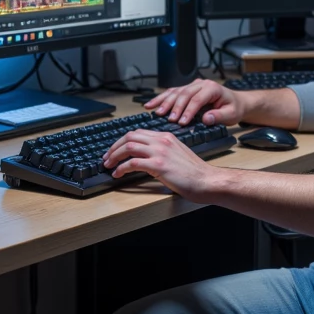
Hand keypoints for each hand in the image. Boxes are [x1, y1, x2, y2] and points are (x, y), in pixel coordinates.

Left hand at [102, 128, 222, 200]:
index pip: (138, 133)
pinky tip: (118, 174)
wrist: (206, 180)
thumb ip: (163, 151)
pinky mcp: (158, 165)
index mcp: (166, 136)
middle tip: (107, 157)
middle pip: (129, 137)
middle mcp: (161, 140)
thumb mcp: (177, 154)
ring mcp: (160, 151)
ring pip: (128, 147)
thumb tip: (145, 157)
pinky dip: (121, 168)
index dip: (122, 141)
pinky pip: (132, 163)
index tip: (115, 150)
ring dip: (114, 156)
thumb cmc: (194, 172)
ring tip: (108, 165)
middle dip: (114, 147)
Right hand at [142, 77, 243, 127]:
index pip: (197, 99)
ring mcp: (193, 85)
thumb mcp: (231, 114)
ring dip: (165, 102)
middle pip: (184, 94)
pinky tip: (151, 104)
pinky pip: (172, 92)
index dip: (188, 111)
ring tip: (156, 112)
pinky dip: (161, 98)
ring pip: (176, 91)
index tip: (182, 122)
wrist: (235, 101)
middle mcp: (201, 84)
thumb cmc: (233, 108)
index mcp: (212, 88)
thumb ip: (219, 116)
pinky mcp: (187, 89)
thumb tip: (206, 118)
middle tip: (169, 119)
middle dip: (175, 107)